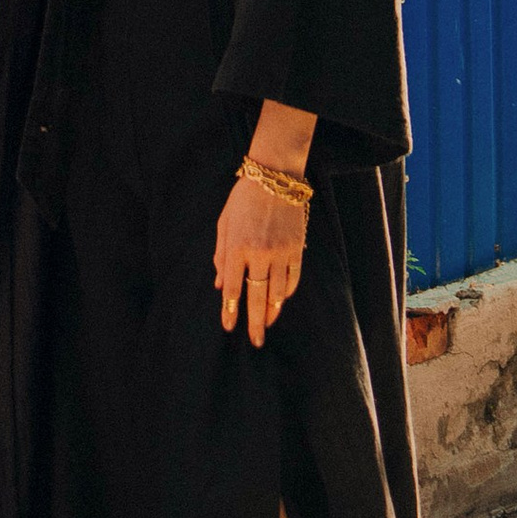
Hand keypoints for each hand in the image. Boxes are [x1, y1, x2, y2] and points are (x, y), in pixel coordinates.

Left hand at [213, 167, 306, 346]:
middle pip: (256, 296)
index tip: (228, 328)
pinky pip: (293, 277)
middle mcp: (259, 252)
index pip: (233, 288)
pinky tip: (281, 300)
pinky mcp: (296, 247)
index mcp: (237, 246)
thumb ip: (221, 254)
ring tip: (267, 324)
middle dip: (254, 322)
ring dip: (272, 310)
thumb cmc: (243, 198)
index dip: (230, 311)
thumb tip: (220, 285)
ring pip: (277, 291)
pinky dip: (287, 291)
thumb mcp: (224, 223)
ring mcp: (280, 251)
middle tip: (256, 341)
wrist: (275, 176)